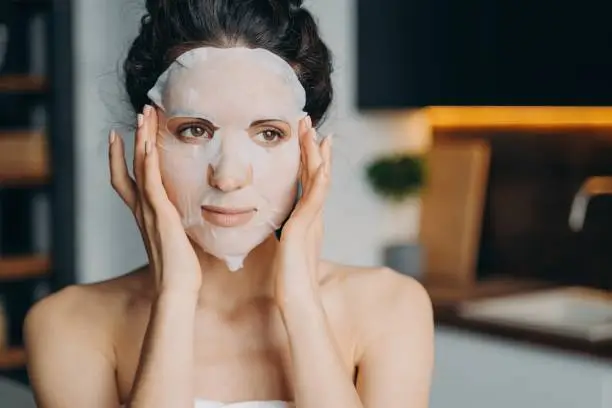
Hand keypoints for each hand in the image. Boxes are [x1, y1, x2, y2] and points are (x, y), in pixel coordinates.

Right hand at [109, 105, 201, 295]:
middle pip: (130, 165)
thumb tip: (189, 220)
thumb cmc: (181, 270)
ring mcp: (149, 212)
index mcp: (145, 215)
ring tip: (145, 114)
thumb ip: (178, 226)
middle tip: (140, 112)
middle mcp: (142, 210)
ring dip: (142, 139)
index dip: (121, 156)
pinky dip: (148, 164)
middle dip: (135, 136)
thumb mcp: (177, 240)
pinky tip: (149, 145)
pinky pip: (151, 185)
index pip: (127, 179)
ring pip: (139, 168)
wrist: (177, 290)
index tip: (122, 135)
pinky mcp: (161, 216)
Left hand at [274, 116, 331, 305]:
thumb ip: (284, 233)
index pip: (308, 181)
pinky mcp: (306, 229)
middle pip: (316, 174)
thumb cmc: (289, 278)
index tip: (305, 136)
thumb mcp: (285, 248)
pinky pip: (316, 201)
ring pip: (318, 181)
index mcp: (306, 218)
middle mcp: (312, 216)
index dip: (308, 157)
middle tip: (308, 122)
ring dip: (318, 156)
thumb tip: (277, 226)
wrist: (297, 299)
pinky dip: (321, 182)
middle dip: (313, 147)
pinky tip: (322, 166)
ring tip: (316, 133)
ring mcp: (311, 221)